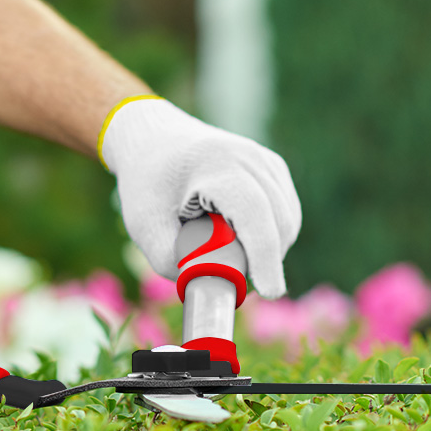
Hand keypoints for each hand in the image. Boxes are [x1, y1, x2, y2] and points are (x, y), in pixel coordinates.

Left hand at [100, 97, 300, 298]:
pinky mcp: (274, 168)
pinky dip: (270, 234)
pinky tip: (238, 232)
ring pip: (286, 221)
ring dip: (264, 248)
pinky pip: (285, 214)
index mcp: (215, 164)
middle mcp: (248, 157)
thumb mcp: (144, 223)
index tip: (270, 292)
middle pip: (276, 222)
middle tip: (223, 269)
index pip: (252, 213)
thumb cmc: (147, 182)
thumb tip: (210, 288)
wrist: (152, 138)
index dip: (263, 255)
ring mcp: (265, 160)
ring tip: (219, 241)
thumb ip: (172, 261)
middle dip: (260, 259)